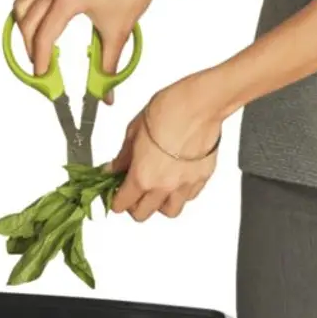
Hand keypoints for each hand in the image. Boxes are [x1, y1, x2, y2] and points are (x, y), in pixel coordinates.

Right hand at [14, 0, 169, 102]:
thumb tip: (106, 95)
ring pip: (21, 4)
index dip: (40, 61)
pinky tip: (32, 16)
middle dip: (30, 49)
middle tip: (41, 67)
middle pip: (27, 23)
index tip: (42, 77)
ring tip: (36, 46)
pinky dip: (24, 2)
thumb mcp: (119, 33)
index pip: (43, 37)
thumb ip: (108, 66)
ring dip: (23, 27)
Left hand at [109, 75, 224, 220]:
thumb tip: (114, 167)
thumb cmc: (169, 110)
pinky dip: (180, 194)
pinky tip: (175, 179)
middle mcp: (163, 186)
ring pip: (169, 211)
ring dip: (159, 204)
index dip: (116, 200)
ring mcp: (185, 185)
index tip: (115, 194)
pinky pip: (188, 197)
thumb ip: (123, 156)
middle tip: (133, 192)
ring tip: (156, 189)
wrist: (200, 104)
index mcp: (142, 176)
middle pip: (143, 214)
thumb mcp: (134, 131)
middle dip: (134, 206)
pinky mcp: (202, 179)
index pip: (122, 204)